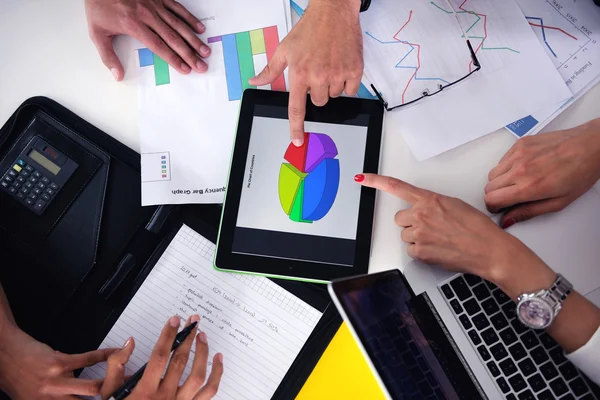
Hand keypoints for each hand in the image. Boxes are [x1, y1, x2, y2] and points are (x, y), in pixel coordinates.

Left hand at [0, 324, 117, 398]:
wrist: (4, 353)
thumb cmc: (16, 375)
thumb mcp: (31, 397)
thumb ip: (53, 399)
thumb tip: (77, 395)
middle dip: (108, 398)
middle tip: (122, 393)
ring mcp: (56, 382)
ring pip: (93, 388)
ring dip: (112, 382)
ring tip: (124, 378)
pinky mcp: (60, 362)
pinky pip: (89, 359)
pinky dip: (106, 355)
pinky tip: (116, 352)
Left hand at [85, 0, 210, 80]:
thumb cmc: (99, 7)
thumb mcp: (97, 33)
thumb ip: (108, 57)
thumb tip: (118, 76)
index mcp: (134, 25)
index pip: (159, 47)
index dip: (174, 59)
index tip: (185, 69)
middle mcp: (147, 15)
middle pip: (173, 38)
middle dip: (189, 54)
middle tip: (202, 66)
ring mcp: (154, 5)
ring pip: (178, 25)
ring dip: (194, 39)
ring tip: (205, 51)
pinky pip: (178, 8)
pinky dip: (190, 18)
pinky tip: (200, 28)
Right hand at [100, 315, 222, 399]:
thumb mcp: (110, 393)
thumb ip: (116, 366)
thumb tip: (129, 342)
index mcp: (144, 391)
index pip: (160, 356)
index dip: (168, 335)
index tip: (174, 320)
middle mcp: (165, 397)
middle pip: (180, 362)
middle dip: (187, 338)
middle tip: (193, 321)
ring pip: (198, 376)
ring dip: (202, 353)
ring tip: (202, 336)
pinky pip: (209, 391)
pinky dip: (217, 374)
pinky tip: (217, 358)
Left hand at [249, 0, 363, 144]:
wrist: (334, 12)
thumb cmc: (309, 29)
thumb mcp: (284, 49)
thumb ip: (270, 71)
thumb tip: (255, 82)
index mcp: (300, 73)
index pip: (296, 108)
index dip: (296, 127)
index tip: (298, 139)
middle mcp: (319, 76)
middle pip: (319, 102)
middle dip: (317, 91)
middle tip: (317, 72)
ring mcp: (338, 74)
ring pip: (334, 96)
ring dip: (332, 85)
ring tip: (329, 65)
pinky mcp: (354, 71)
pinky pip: (350, 90)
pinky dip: (347, 82)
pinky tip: (341, 66)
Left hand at [356, 173, 556, 298]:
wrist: (488, 249)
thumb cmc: (477, 228)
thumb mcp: (454, 205)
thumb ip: (432, 204)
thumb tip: (423, 209)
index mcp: (429, 200)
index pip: (396, 187)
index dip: (376, 181)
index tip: (362, 178)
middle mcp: (421, 215)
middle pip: (399, 218)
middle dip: (411, 223)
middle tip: (430, 227)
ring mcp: (419, 234)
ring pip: (405, 235)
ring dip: (417, 237)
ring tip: (438, 239)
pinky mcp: (419, 252)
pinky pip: (410, 250)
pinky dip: (420, 251)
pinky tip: (437, 249)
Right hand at [485, 118, 599, 227]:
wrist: (590, 146)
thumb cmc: (580, 172)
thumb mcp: (558, 202)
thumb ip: (529, 212)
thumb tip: (508, 219)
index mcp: (529, 187)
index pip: (492, 199)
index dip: (493, 207)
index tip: (499, 208)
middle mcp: (520, 169)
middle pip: (489, 187)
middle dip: (496, 195)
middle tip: (509, 197)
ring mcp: (518, 154)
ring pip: (492, 173)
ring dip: (500, 181)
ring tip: (518, 182)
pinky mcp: (520, 143)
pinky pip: (502, 160)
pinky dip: (507, 167)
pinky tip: (523, 169)